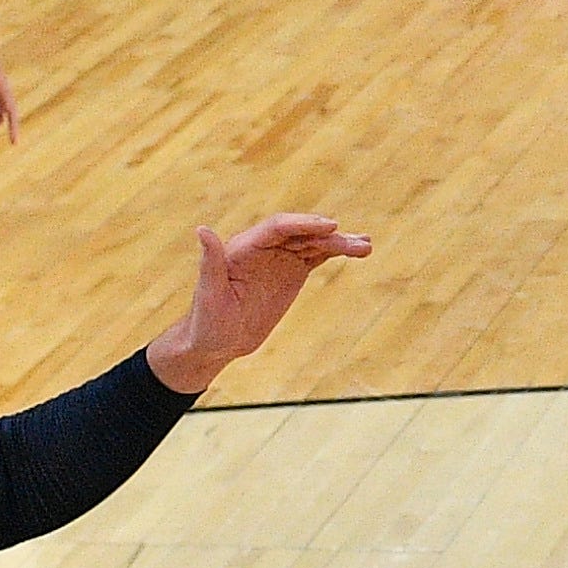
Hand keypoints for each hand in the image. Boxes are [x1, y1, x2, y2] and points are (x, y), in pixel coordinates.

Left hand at [146, 214, 370, 394]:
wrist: (217, 343)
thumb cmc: (206, 322)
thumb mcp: (208, 294)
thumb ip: (210, 261)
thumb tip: (202, 229)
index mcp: (244, 248)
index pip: (277, 228)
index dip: (304, 225)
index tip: (330, 227)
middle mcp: (264, 247)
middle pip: (301, 233)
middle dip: (329, 235)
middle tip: (356, 243)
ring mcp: (280, 258)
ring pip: (314, 243)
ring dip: (340, 243)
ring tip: (366, 246)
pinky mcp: (292, 272)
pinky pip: (318, 255)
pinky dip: (337, 251)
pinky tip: (358, 249)